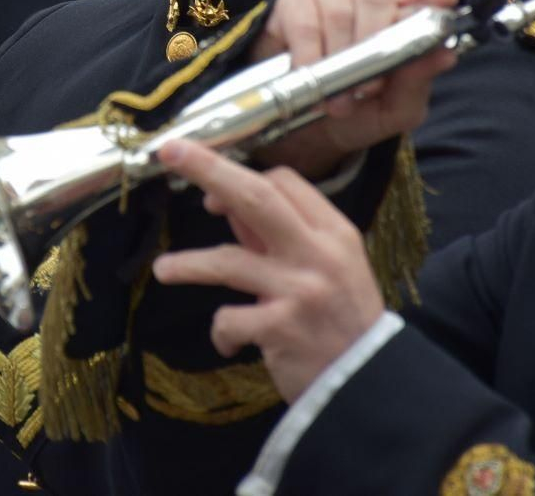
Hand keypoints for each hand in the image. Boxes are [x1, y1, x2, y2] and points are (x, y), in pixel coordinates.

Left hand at [150, 139, 385, 401]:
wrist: (371, 384)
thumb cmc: (344, 320)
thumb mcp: (326, 268)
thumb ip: (280, 236)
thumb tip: (226, 202)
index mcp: (333, 232)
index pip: (284, 183)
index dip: (241, 179)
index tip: (212, 195)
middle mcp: (317, 253)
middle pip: (254, 196)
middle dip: (208, 168)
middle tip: (170, 151)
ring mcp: (299, 290)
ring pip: (226, 261)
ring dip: (187, 265)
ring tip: (163, 270)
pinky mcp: (280, 328)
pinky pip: (229, 318)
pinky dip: (222, 331)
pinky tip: (230, 343)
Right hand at [246, 0, 457, 177]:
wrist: (307, 131)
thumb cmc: (359, 112)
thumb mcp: (395, 109)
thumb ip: (418, 82)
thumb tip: (444, 55)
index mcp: (403, 15)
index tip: (443, 0)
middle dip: (372, 46)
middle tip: (365, 90)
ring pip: (339, 9)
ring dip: (336, 57)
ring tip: (333, 94)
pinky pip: (304, 17)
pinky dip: (307, 51)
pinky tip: (307, 72)